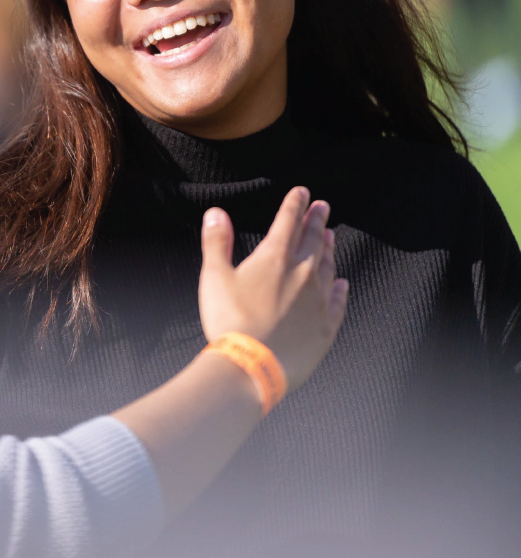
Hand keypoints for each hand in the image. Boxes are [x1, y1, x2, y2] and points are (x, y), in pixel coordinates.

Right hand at [197, 187, 347, 391]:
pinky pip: (338, 302)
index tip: (302, 192)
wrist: (252, 366)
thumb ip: (217, 241)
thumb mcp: (215, 276)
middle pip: (313, 240)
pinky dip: (340, 289)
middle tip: (323, 206)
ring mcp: (318, 301)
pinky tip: (342, 282)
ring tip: (331, 236)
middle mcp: (302, 274)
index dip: (295, 204)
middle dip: (317, 220)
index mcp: (275, 258)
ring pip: (327, 266)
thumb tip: (216, 213)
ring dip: (329, 248)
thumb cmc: (229, 319)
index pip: (288, 222)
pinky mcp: (325, 327)